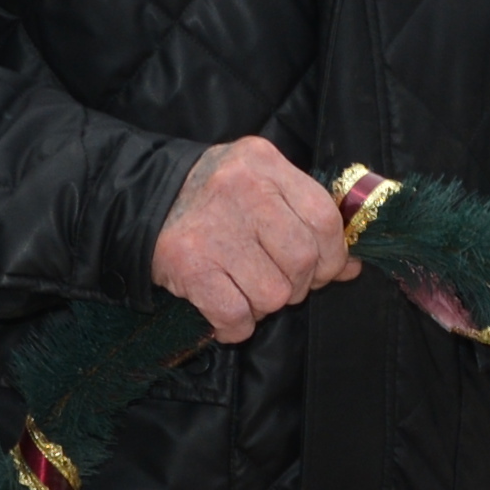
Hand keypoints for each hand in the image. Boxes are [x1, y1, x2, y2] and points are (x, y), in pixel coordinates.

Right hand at [151, 134, 356, 343]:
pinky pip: (236, 315)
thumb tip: (350, 266)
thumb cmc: (213, 198)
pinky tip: (226, 311)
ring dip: (264, 305)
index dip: (333, 254)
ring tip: (244, 289)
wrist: (139, 201)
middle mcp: (241, 189)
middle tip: (279, 281)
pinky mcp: (188, 264)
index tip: (323, 269)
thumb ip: (305, 216)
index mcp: (264, 163)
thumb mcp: (260, 183)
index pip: (323, 217)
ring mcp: (213, 229)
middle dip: (299, 284)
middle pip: (302, 259)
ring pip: (273, 294)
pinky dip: (236, 326)